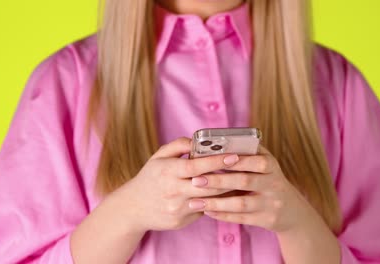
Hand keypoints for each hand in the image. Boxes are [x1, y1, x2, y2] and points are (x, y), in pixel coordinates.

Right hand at [110, 137, 239, 232]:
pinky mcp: (180, 221)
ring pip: (209, 200)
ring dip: (227, 192)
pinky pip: (204, 211)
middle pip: (207, 185)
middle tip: (246, 170)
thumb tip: (198, 140)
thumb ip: (178, 145)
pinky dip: (216, 204)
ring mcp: (176, 208)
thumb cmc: (150, 178)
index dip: (216, 161)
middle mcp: (172, 190)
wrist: (133, 208)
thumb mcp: (158, 157)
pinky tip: (228, 197)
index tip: (234, 156)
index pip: (196, 165)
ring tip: (242, 182)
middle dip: (229, 178)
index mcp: (168, 171)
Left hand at [187, 145, 317, 233]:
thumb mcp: (267, 163)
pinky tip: (207, 211)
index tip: (211, 159)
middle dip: (218, 181)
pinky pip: (241, 218)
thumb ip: (249, 152)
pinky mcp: (266, 220)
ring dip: (216, 202)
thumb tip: (221, 140)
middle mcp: (273, 184)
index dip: (234, 161)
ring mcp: (271, 203)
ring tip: (195, 201)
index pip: (254, 161)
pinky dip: (222, 215)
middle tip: (196, 180)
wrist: (292, 210)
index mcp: (272, 166)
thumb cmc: (270, 180)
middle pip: (244, 181)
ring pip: (241, 203)